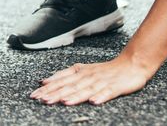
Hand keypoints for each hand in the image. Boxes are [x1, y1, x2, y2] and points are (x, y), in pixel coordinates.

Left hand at [29, 55, 153, 105]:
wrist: (131, 64)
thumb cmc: (106, 70)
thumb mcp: (82, 70)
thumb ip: (65, 76)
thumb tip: (44, 82)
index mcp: (79, 72)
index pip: (60, 80)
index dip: (47, 88)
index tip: (34, 95)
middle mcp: (88, 76)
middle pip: (70, 86)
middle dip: (55, 93)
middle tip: (42, 100)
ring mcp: (102, 82)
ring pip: (86, 90)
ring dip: (75, 96)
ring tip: (64, 102)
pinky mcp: (115, 87)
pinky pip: (107, 92)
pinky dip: (101, 96)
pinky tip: (94, 102)